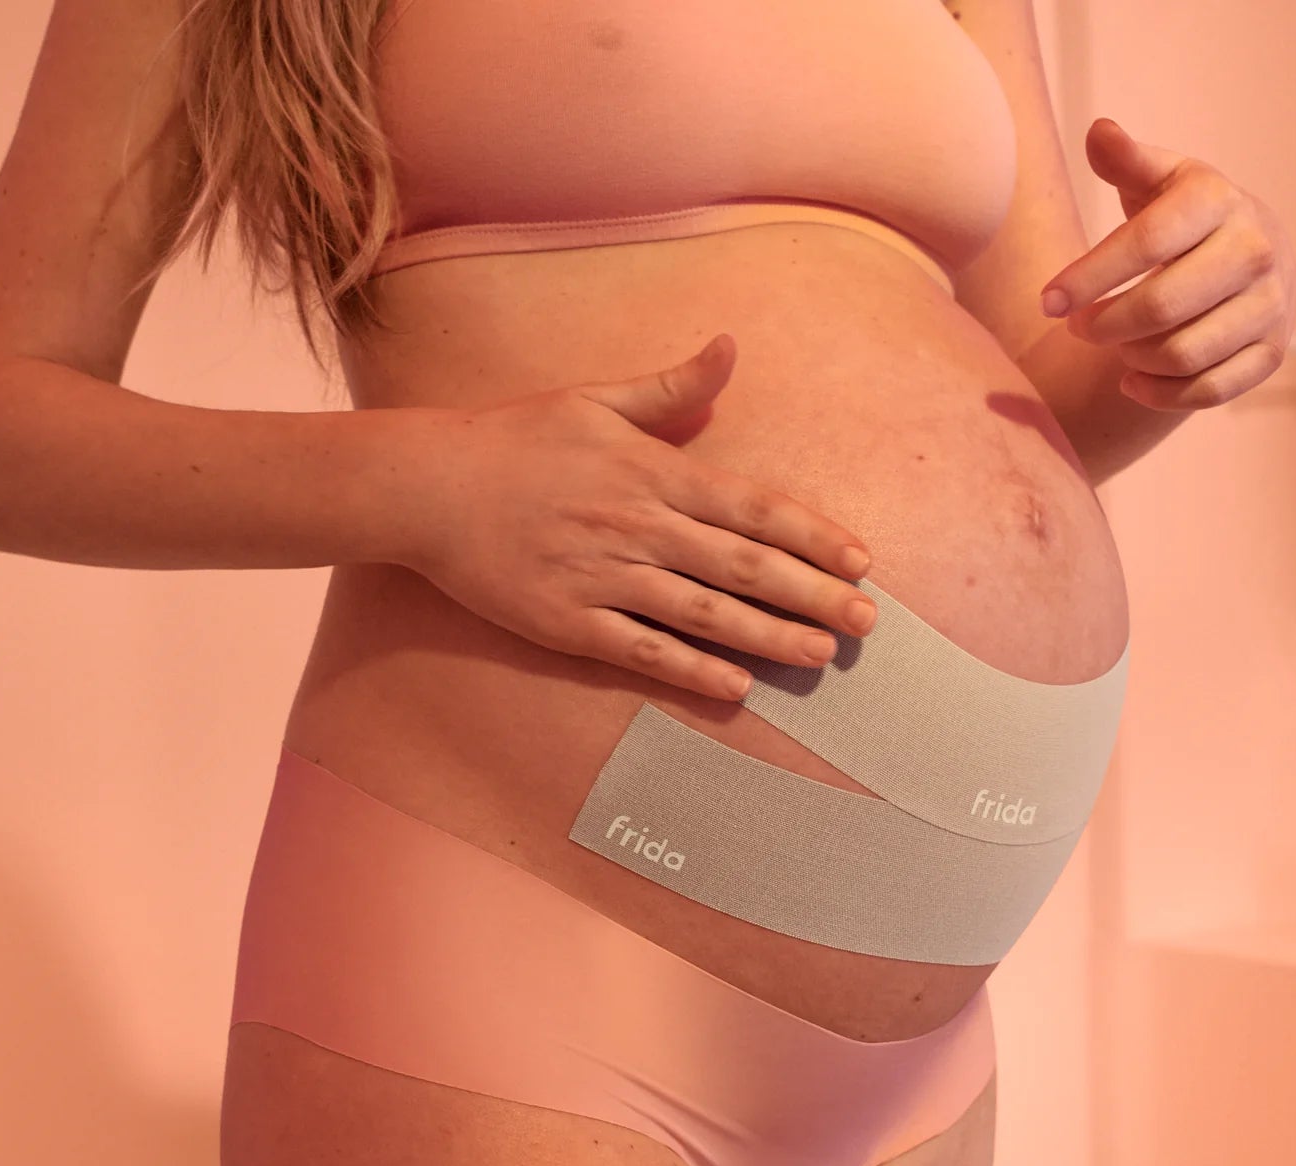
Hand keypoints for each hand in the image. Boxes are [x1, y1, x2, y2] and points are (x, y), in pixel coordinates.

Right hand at [401, 334, 879, 703]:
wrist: (428, 487)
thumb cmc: (513, 439)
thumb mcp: (594, 398)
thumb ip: (670, 388)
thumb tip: (731, 348)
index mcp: (652, 471)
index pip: (752, 506)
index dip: (812, 536)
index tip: (860, 561)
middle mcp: (638, 526)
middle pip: (743, 566)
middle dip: (813, 596)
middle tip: (867, 625)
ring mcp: (603, 577)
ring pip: (704, 613)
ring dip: (769, 637)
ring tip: (819, 657)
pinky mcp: (566, 621)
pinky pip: (642, 649)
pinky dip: (692, 670)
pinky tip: (735, 687)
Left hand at [1039, 117, 1295, 409]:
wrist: (1256, 255)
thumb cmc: (1185, 216)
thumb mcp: (1159, 180)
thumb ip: (1127, 161)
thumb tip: (1101, 132)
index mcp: (1219, 202)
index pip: (1146, 242)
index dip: (1089, 276)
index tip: (1046, 302)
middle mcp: (1256, 251)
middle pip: (1161, 306)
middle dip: (1103, 324)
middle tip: (1075, 326)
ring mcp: (1271, 306)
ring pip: (1181, 354)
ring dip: (1130, 356)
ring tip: (1112, 342)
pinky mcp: (1272, 353)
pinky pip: (1207, 392)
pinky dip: (1159, 393)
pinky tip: (1131, 378)